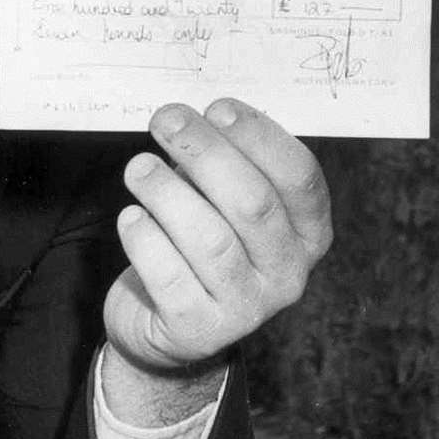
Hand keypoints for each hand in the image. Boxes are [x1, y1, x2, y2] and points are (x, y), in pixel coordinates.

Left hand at [104, 98, 331, 374]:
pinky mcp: (201, 331)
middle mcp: (288, 273)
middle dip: (206, 153)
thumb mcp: (218, 201)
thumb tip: (189, 120)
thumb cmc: (194, 243)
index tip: (218, 107)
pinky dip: (146, 238)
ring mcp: (248, 308)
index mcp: (307, 232)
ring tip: (137, 168)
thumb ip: (217, 166)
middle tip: (166, 120)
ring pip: (210, 239)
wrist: (162, 324)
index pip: (299, 178)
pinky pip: (170, 276)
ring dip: (167, 192)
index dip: (260, 137)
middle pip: (253, 203)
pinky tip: (131, 218)